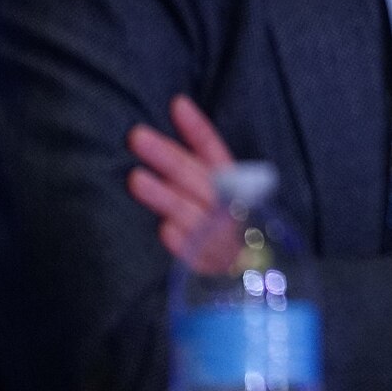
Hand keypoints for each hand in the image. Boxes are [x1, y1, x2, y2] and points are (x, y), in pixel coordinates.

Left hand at [126, 95, 239, 271]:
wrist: (256, 285)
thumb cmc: (229, 235)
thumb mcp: (221, 200)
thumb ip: (198, 174)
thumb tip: (169, 131)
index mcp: (235, 186)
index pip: (215, 151)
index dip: (196, 129)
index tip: (176, 104)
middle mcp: (230, 208)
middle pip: (199, 178)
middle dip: (167, 157)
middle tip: (136, 136)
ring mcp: (223, 240)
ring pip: (194, 213)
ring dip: (166, 196)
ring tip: (136, 179)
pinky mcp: (214, 271)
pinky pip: (198, 255)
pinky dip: (185, 243)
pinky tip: (166, 231)